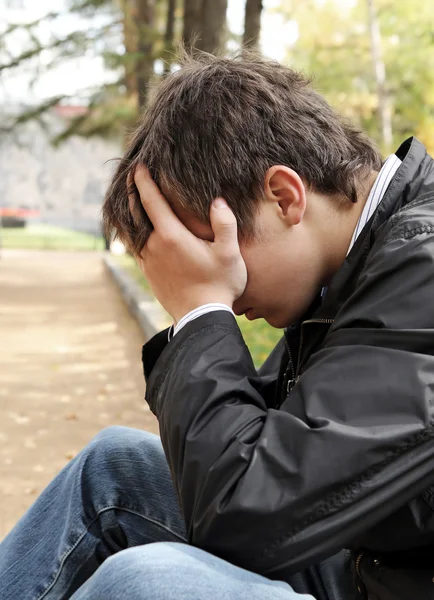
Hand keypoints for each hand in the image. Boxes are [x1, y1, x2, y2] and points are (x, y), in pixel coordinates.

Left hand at [129, 167, 246, 323]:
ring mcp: (148, 261)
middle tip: (132, 176)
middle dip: (133, 192)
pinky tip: (138, 230)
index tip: (138, 167)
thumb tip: (217, 202)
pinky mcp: (148, 273)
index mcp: (171, 236)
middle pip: (137, 213)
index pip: (151, 201)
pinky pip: (135, 246)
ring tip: (133, 200)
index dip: (143, 182)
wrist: (201, 318)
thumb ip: (225, 224)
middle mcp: (154, 246)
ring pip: (133, 230)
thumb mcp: (229, 253)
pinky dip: (133, 233)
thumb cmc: (218, 284)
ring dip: (132, 213)